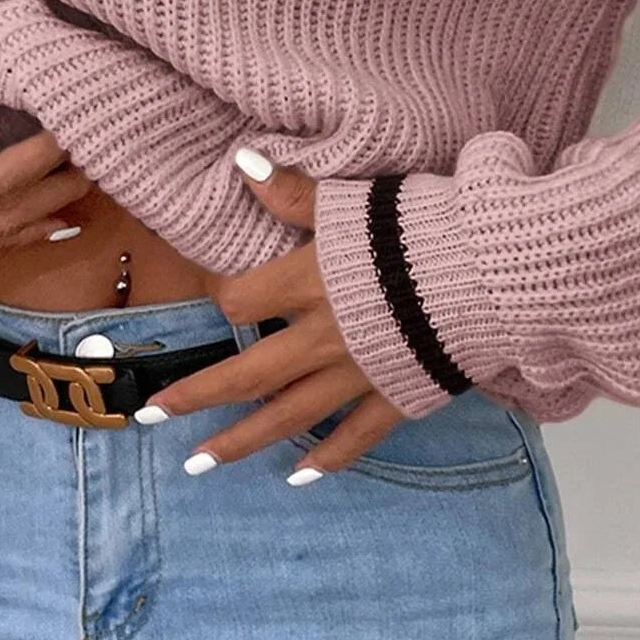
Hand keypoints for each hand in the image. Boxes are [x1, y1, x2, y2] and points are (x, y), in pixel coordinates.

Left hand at [135, 150, 407, 481]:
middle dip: (195, 398)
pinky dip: (325, 459)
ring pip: (286, 417)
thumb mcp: (352, 202)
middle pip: (245, 375)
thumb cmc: (420, 229)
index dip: (220, 297)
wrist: (490, 272)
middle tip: (149, 418)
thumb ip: (294, 193)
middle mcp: (321, 338)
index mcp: (306, 286)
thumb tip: (242, 162)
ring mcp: (356, 375)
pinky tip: (298, 477)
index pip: (239, 302)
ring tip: (198, 465)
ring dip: (239, 442)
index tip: (211, 295)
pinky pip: (354, 438)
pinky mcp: (395, 397)